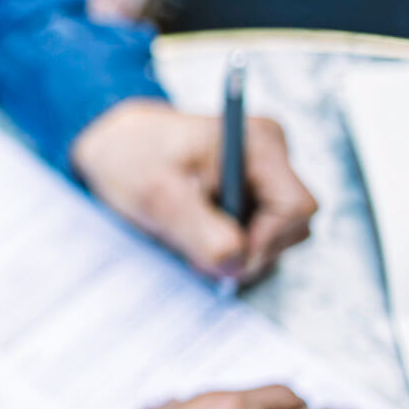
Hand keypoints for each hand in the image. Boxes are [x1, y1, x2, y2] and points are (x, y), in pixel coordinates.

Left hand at [70, 99, 317, 281]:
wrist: (113, 144)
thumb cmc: (130, 157)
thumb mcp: (157, 196)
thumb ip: (200, 232)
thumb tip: (237, 265)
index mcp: (259, 143)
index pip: (295, 208)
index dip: (264, 244)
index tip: (221, 260)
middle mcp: (271, 154)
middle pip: (292, 226)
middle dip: (248, 250)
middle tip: (195, 252)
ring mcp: (264, 173)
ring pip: (274, 236)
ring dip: (234, 249)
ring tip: (188, 234)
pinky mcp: (251, 191)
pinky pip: (254, 232)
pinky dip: (226, 242)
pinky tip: (194, 230)